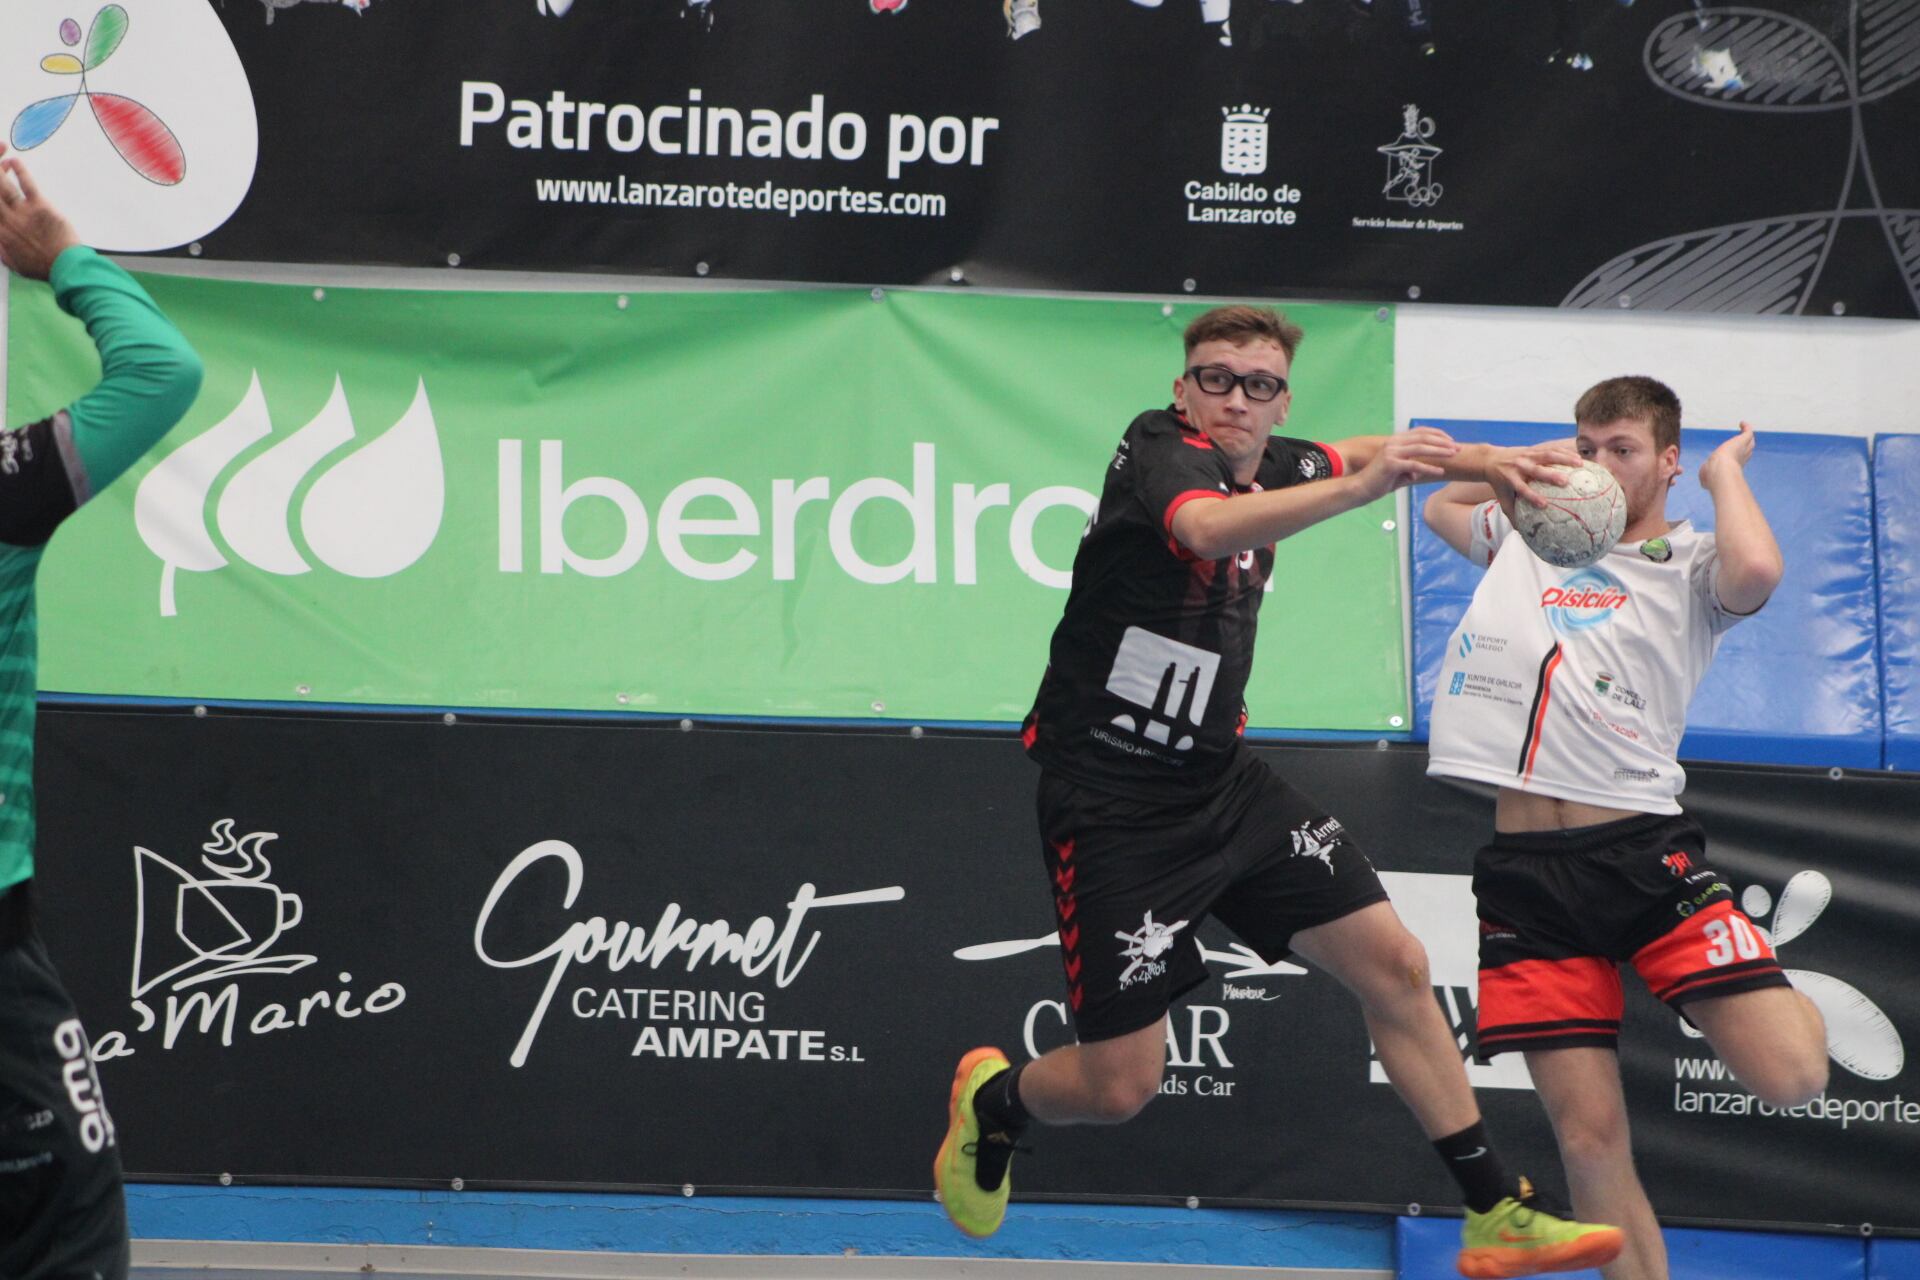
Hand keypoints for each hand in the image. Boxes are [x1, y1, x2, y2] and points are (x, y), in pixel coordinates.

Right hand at [0, 147, 80, 281]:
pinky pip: (27, 184)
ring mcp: (23, 213)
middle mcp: (7, 221)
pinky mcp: (41, 207)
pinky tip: (13, 161)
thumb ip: (0, 248)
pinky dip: (20, 171)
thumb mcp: (13, 263)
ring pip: (3, 186)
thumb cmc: (42, 267)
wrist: (66, 268)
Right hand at [1356, 426, 1458, 500]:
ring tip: (1453, 455)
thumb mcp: (1396, 469)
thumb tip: (1419, 472)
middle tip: (1458, 448)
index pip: (1420, 432)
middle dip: (1443, 442)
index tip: (1451, 441)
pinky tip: (1440, 472)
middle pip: (1424, 437)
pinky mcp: (1391, 464)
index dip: (1438, 434)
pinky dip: (1429, 468)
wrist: (1361, 488)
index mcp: (1395, 440)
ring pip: (1421, 448)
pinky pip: (1415, 465)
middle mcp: (1393, 442)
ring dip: (1440, 451)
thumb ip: (1409, 466)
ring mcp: (1392, 452)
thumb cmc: (1379, 480)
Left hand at [1488, 441, 1582, 507]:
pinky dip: (1564, 453)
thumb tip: (1523, 533)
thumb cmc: (1500, 484)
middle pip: (1536, 470)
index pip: (1522, 490)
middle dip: (1550, 475)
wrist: (1491, 460)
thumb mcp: (1502, 498)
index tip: (1544, 505)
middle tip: (1566, 482)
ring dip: (1564, 459)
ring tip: (1580, 464)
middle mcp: (1519, 467)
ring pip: (1546, 455)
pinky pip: (1550, 450)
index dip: (1532, 496)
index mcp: (1511, 480)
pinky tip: (1578, 458)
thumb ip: (1513, 514)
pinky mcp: (1532, 449)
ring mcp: (1526, 456)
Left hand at [1699, 421, 1756, 490]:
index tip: (1735, 455)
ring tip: (1746, 432)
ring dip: (1748, 437)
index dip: (1738, 457)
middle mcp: (1740, 458)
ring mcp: (1743, 448)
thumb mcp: (1706, 477)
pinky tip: (1742, 423)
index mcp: (1733, 466)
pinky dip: (1746, 427)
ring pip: (1749, 441)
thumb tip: (1704, 483)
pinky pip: (1748, 432)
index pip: (1738, 460)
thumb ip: (1706, 478)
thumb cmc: (1712, 475)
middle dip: (1747, 446)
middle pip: (1747, 450)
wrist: (1719, 471)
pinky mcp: (1743, 440)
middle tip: (1745, 440)